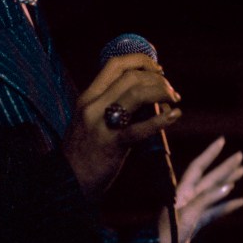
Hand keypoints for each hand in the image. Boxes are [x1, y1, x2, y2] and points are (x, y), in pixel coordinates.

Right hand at [62, 53, 181, 197]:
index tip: (158, 69)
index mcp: (88, 97)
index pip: (115, 64)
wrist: (67, 182)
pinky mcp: (112, 145)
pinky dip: (161, 120)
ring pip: (136, 94)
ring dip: (161, 92)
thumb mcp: (91, 121)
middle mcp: (93, 106)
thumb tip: (146, 94)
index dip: (141, 61)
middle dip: (157, 79)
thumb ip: (111, 105)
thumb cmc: (84, 153)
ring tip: (174, 100)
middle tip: (171, 91)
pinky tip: (174, 115)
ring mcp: (101, 125)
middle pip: (130, 77)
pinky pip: (140, 128)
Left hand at [159, 136, 242, 242]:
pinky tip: (240, 202)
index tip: (222, 141)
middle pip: (209, 178)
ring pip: (214, 193)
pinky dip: (227, 206)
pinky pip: (215, 212)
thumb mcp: (186, 216)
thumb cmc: (167, 236)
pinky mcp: (196, 224)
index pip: (198, 167)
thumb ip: (205, 200)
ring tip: (242, 172)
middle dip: (224, 166)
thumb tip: (227, 187)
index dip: (210, 153)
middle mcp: (188, 198)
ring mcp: (192, 210)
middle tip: (240, 155)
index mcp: (182, 192)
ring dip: (227, 182)